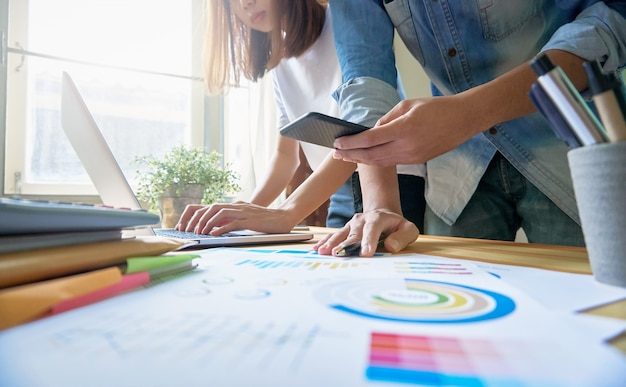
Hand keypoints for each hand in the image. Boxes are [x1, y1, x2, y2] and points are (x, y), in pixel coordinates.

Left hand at [175, 201, 297, 234]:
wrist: (283, 218)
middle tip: (191, 230)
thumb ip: (232, 221)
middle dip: (198, 218)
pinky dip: (221, 228)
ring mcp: (244, 212)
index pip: (211, 207)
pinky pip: (232, 222)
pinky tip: (214, 235)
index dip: (198, 215)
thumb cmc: (265, 221)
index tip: (189, 227)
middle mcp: (237, 206)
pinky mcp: (250, 220)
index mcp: (235, 206)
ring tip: (200, 233)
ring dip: (207, 223)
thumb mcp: (245, 219)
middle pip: (212, 207)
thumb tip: (215, 229)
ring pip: (220, 213)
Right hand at [313, 209, 419, 256]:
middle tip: (337, 254)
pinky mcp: (344, 230)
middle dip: (345, 244)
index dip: (368, 241)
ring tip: (323, 252)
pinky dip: (325, 242)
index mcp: (378, 218)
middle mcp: (362, 220)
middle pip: (353, 233)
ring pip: (340, 234)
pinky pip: (334, 236)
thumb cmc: (397, 227)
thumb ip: (402, 237)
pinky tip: (316, 249)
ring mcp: (351, 225)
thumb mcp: (408, 230)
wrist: (383, 215)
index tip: (365, 254)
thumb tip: (390, 246)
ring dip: (331, 243)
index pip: (373, 228)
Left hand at [333, 94, 478, 165]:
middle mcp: (406, 146)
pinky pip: (391, 162)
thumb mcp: (407, 105)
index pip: (370, 139)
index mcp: (404, 129)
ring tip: (345, 156)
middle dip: (350, 154)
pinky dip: (375, 160)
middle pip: (371, 155)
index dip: (351, 142)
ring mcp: (412, 157)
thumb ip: (386, 118)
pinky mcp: (416, 161)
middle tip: (335, 153)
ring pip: (380, 162)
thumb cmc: (436, 107)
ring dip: (361, 160)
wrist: (463, 120)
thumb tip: (371, 130)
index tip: (336, 142)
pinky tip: (365, 157)